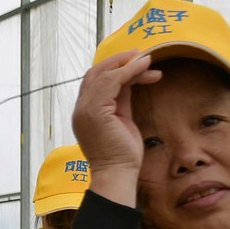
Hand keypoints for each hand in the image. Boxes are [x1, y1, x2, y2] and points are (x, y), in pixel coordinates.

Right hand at [71, 50, 162, 206]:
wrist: (117, 173)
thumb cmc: (122, 154)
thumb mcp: (122, 120)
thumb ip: (121, 101)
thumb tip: (131, 81)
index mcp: (85, 112)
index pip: (94, 82)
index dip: (113, 69)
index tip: (135, 64)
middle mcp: (81, 109)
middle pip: (95, 73)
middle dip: (118, 61)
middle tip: (141, 55)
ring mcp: (85, 109)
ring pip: (104, 75)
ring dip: (128, 64)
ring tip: (148, 60)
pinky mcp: (95, 111)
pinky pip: (112, 82)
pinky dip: (129, 71)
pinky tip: (145, 67)